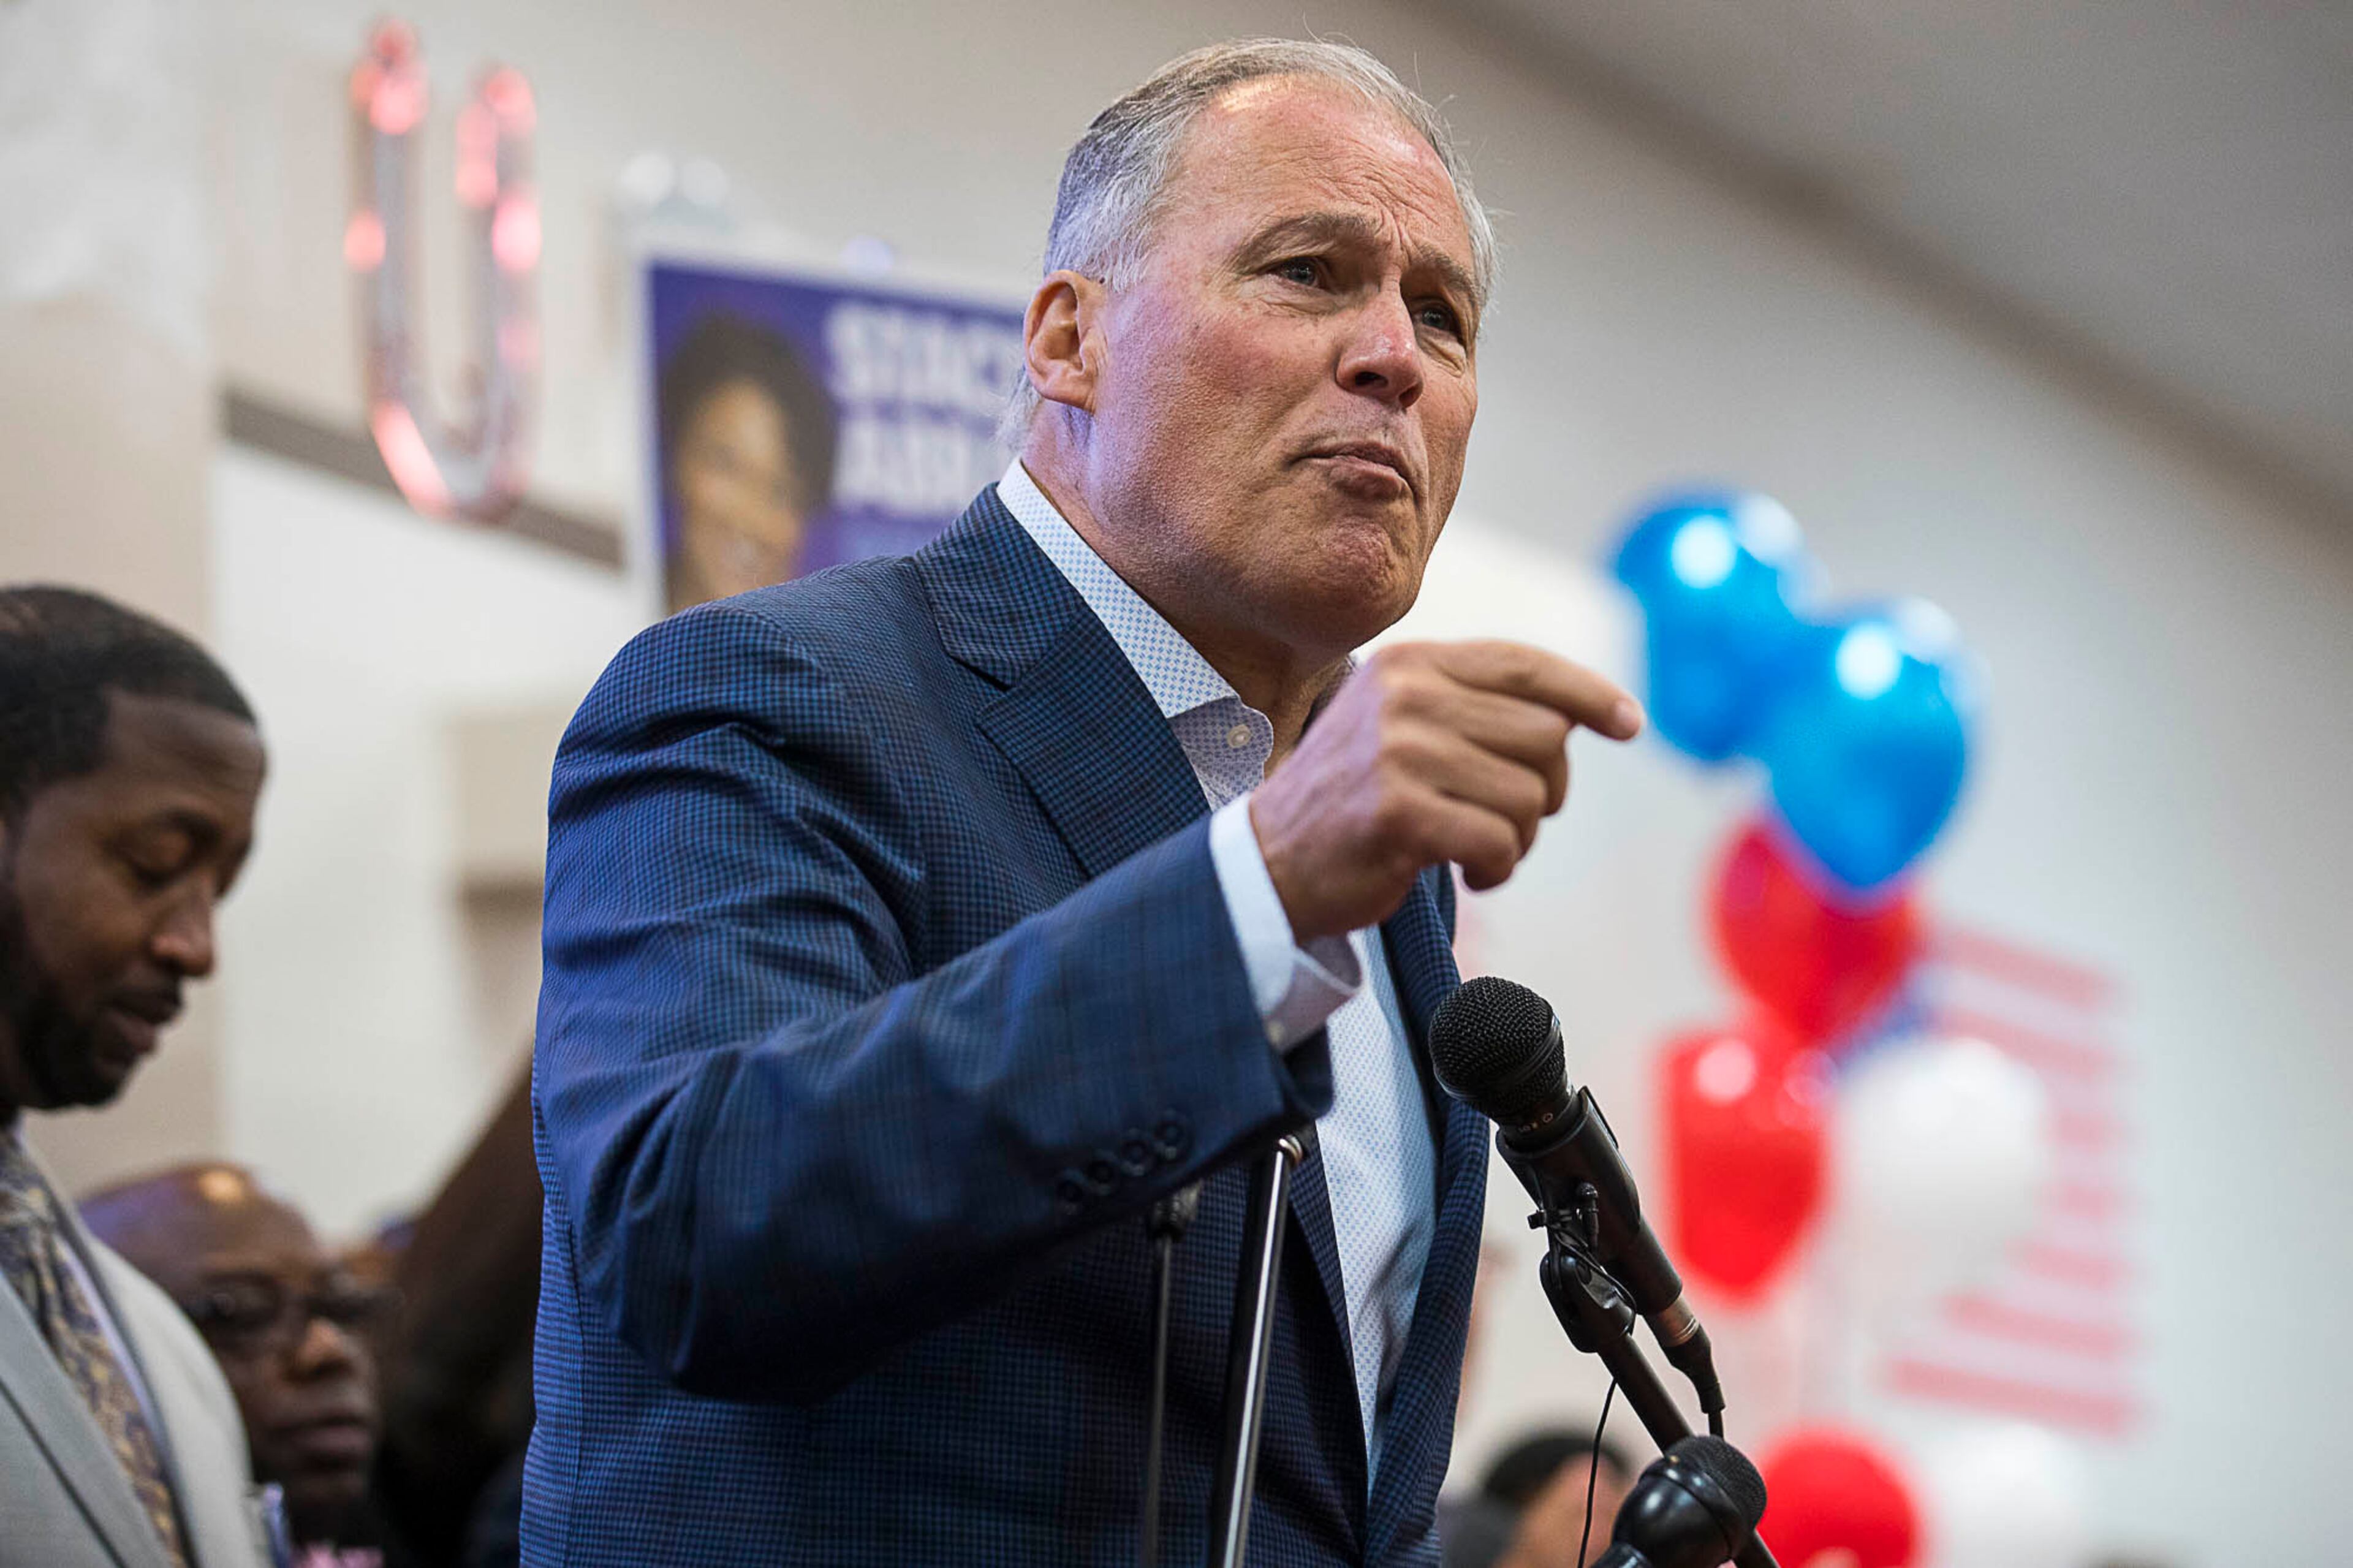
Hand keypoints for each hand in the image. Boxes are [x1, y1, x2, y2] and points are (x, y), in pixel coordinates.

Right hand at [1251, 640, 1641, 941]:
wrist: (1268, 863)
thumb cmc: (1351, 800)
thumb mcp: (1400, 723)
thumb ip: (1469, 704)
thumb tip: (1576, 715)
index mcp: (1410, 663)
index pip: (1525, 665)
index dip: (1588, 693)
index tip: (1628, 722)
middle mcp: (1406, 695)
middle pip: (1544, 735)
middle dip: (1545, 788)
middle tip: (1508, 819)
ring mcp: (1400, 751)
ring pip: (1530, 795)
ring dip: (1519, 837)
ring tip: (1477, 848)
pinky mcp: (1399, 812)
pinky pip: (1500, 841)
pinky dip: (1498, 867)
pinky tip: (1469, 874)